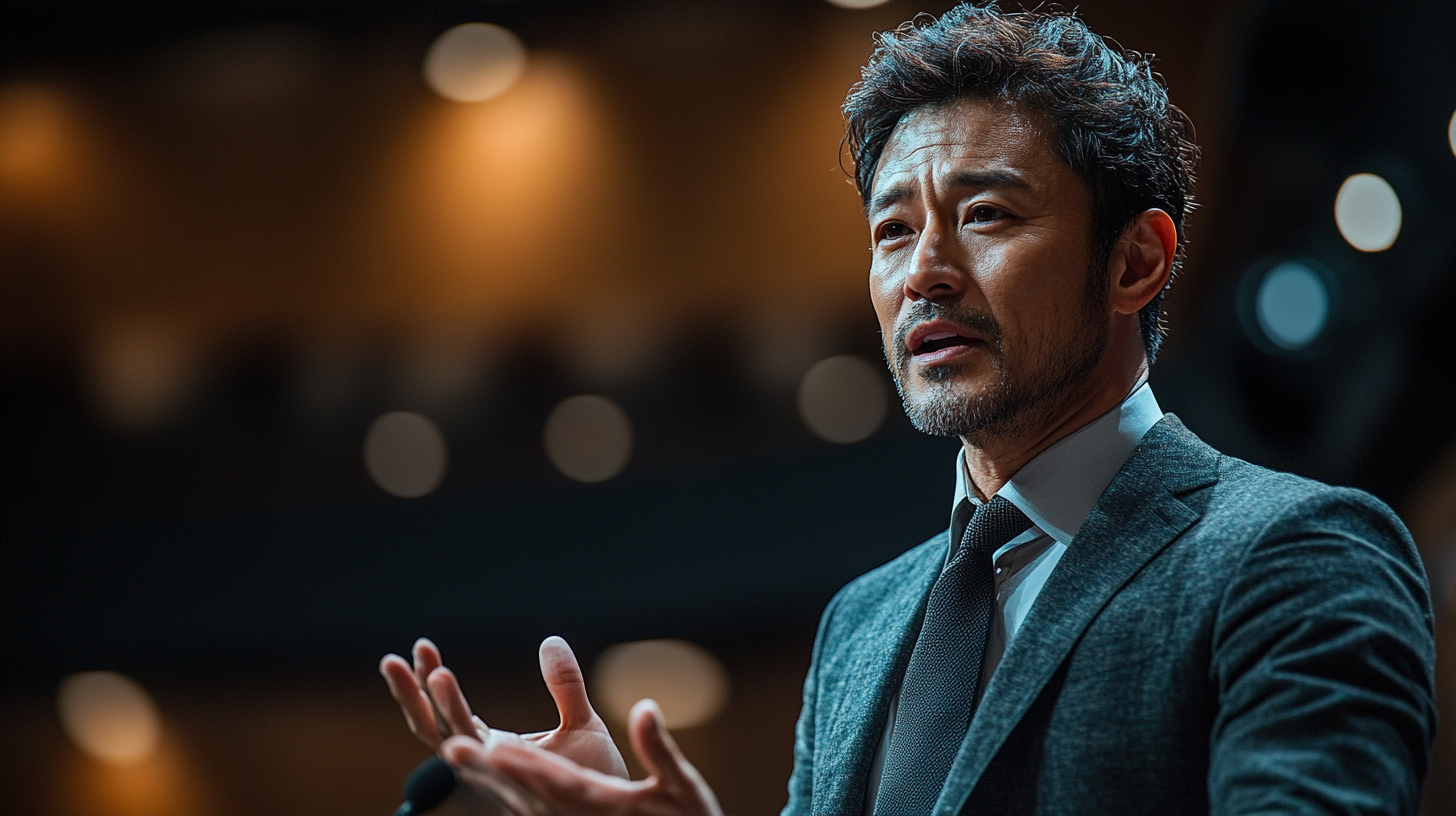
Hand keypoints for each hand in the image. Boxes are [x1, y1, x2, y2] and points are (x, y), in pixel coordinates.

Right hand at [380, 636, 628, 778]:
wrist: (615, 812)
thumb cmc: (596, 778)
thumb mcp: (582, 722)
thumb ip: (565, 684)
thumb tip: (550, 640)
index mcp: (496, 745)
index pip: (451, 710)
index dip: (431, 680)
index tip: (423, 647)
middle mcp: (487, 761)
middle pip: (435, 725)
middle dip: (412, 694)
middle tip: (391, 660)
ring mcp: (494, 775)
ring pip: (449, 741)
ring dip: (434, 709)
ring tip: (434, 674)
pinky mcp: (509, 785)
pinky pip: (477, 759)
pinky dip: (462, 736)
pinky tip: (451, 716)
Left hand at [444, 698, 723, 815]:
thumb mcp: (684, 788)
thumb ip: (660, 750)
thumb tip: (645, 707)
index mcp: (601, 803)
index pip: (554, 782)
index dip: (521, 765)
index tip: (492, 747)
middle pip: (524, 792)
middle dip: (487, 770)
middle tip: (450, 748)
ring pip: (519, 802)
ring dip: (486, 778)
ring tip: (452, 751)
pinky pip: (528, 811)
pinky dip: (504, 793)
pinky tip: (484, 778)